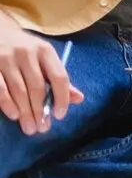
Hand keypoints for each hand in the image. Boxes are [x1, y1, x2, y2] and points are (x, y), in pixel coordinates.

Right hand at [0, 15, 83, 135]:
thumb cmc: (26, 49)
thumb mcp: (45, 57)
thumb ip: (59, 78)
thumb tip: (79, 99)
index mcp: (45, 51)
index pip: (59, 77)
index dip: (62, 98)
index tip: (60, 115)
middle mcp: (27, 53)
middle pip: (37, 87)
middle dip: (40, 111)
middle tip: (42, 128)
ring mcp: (7, 58)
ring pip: (19, 90)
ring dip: (25, 112)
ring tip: (30, 128)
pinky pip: (0, 89)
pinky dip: (7, 104)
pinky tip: (14, 116)